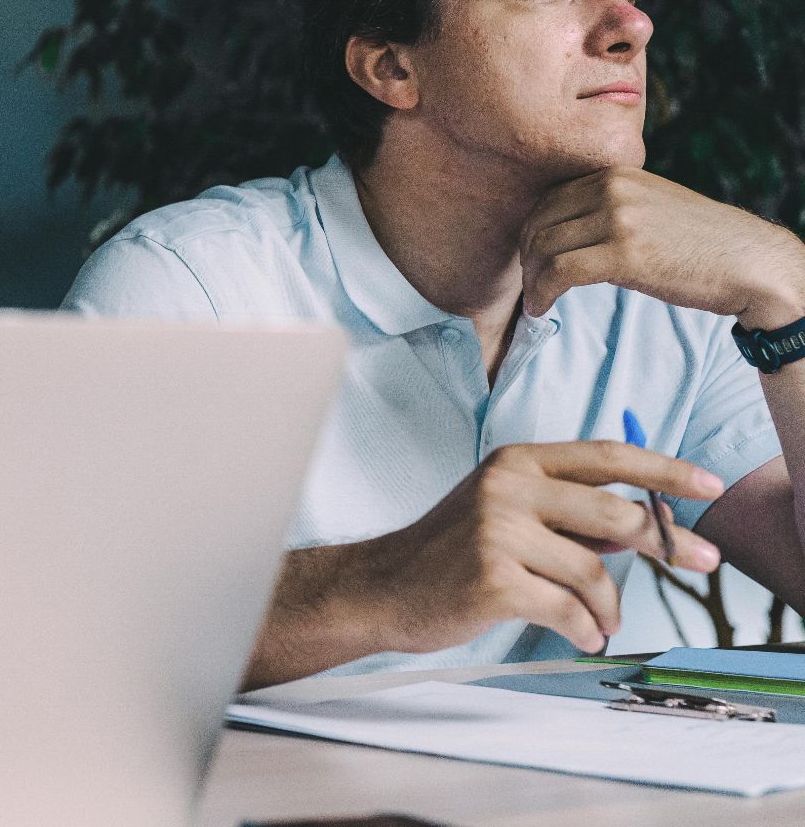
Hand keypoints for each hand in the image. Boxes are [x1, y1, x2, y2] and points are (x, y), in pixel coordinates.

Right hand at [358, 441, 722, 654]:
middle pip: (615, 515)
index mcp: (516, 462)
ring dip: (611, 606)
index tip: (708, 484)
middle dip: (666, 545)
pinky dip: (586, 629)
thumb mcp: (506, 511)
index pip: (606, 456)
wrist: (382, 588)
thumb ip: (569, 512)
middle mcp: (506, 488)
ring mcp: (497, 533)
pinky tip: (583, 635)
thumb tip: (649, 528)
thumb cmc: (451, 553)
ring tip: (604, 622)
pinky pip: (568, 609)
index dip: (665, 469)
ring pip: (594, 572)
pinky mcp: (493, 580)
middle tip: (696, 564)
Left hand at [520, 167, 804, 326]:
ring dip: (532, 280)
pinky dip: (542, 293)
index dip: (531, 232)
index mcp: (616, 174)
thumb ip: (609, 207)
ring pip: (544, 248)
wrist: (750, 262)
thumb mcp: (650, 205)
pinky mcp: (624, 253)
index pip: (548, 199)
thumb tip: (562, 230)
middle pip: (539, 222)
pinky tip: (541, 308)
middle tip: (530, 282)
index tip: (532, 258)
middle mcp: (612, 188)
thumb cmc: (700, 242)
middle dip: (527, 256)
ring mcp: (618, 218)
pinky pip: (560, 273)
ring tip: (536, 299)